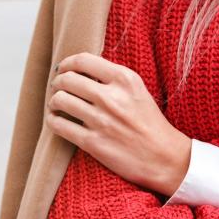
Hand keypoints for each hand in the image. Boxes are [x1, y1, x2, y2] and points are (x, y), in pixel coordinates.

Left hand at [45, 52, 191, 195]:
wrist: (165, 158)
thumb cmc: (151, 124)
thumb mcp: (139, 92)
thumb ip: (114, 79)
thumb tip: (81, 70)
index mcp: (125, 79)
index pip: (83, 60)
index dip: (67, 63)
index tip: (63, 70)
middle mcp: (112, 97)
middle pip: (67, 79)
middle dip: (58, 83)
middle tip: (58, 89)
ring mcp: (101, 121)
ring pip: (60, 100)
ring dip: (53, 102)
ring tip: (57, 106)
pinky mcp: (93, 143)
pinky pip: (59, 125)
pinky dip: (53, 121)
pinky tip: (56, 121)